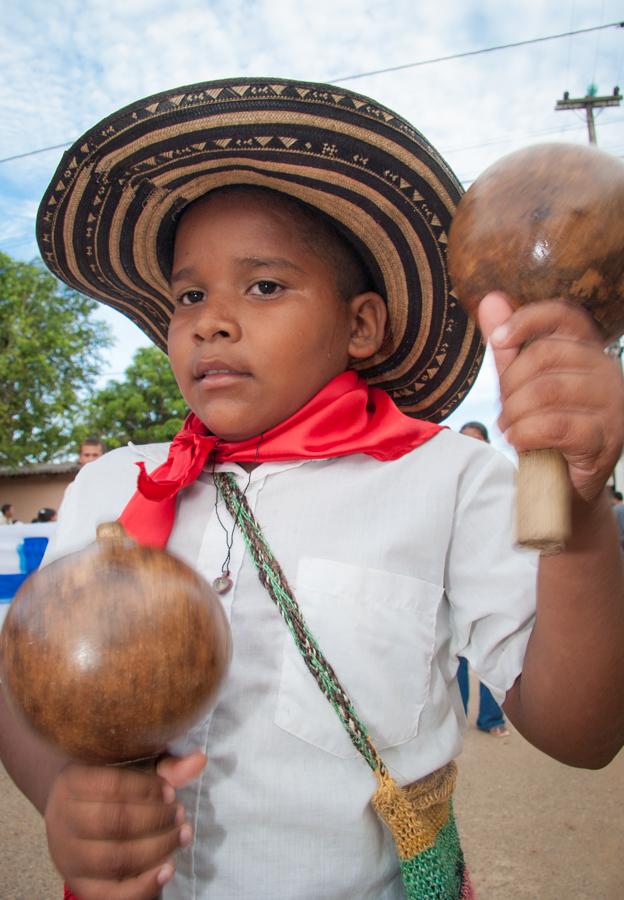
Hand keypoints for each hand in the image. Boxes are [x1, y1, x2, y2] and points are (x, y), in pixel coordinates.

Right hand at [44, 752, 205, 899]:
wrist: (77, 812)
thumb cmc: (112, 784)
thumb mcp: (134, 767)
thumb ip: (166, 767)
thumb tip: (200, 761)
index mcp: (73, 780)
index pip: (112, 784)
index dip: (147, 789)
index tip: (172, 792)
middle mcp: (63, 818)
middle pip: (114, 822)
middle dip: (155, 819)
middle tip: (180, 814)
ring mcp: (68, 855)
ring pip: (113, 858)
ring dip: (156, 848)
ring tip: (182, 835)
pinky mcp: (79, 885)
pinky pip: (110, 894)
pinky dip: (143, 885)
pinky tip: (168, 869)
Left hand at [478, 292, 623, 502]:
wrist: (563, 490)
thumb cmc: (543, 433)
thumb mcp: (521, 385)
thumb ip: (509, 347)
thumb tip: (491, 299)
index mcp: (590, 352)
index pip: (565, 316)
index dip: (528, 319)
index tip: (499, 339)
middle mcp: (609, 372)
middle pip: (546, 354)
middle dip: (511, 383)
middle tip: (504, 409)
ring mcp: (613, 405)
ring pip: (547, 390)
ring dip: (516, 412)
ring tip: (511, 427)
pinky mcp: (606, 439)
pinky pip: (555, 425)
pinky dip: (526, 433)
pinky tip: (520, 441)